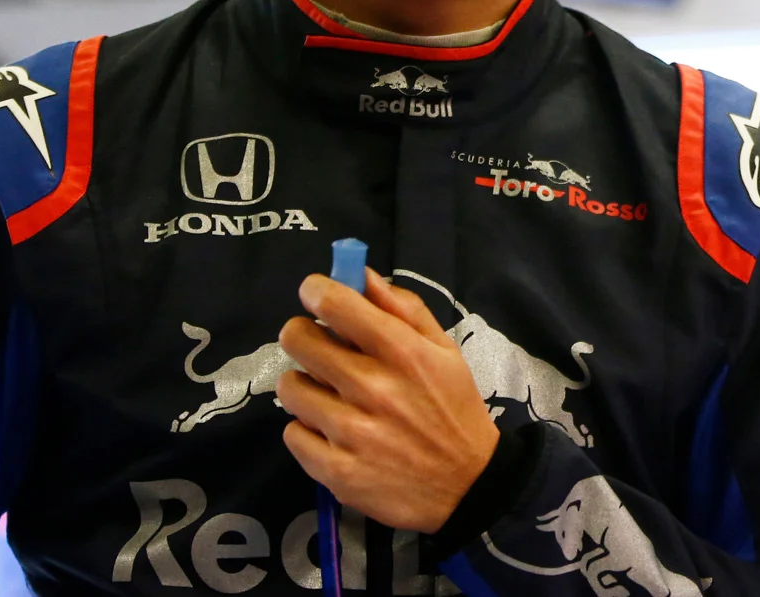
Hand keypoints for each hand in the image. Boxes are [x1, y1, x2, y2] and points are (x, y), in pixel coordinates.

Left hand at [277, 271, 499, 532]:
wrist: (468, 485)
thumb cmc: (453, 409)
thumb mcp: (444, 350)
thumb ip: (403, 308)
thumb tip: (360, 273)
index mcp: (403, 352)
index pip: (337, 304)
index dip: (316, 290)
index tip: (315, 294)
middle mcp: (374, 388)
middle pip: (298, 339)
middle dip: (303, 335)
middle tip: (318, 348)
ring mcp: (352, 432)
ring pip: (291, 388)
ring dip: (305, 386)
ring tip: (329, 396)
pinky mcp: (336, 470)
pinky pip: (292, 433)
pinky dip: (308, 430)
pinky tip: (333, 433)